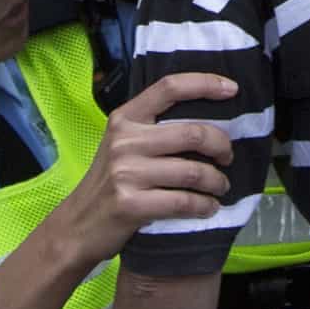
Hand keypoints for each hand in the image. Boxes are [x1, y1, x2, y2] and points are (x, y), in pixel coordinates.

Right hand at [45, 72, 241, 272]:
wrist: (78, 224)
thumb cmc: (108, 183)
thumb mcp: (122, 145)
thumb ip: (152, 128)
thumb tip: (206, 119)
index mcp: (124, 119)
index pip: (169, 88)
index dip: (204, 84)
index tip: (231, 89)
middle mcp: (124, 141)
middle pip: (192, 132)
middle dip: (221, 145)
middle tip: (227, 157)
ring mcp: (127, 173)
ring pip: (193, 171)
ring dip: (217, 181)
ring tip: (220, 186)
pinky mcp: (131, 204)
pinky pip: (183, 202)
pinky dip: (204, 205)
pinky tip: (208, 207)